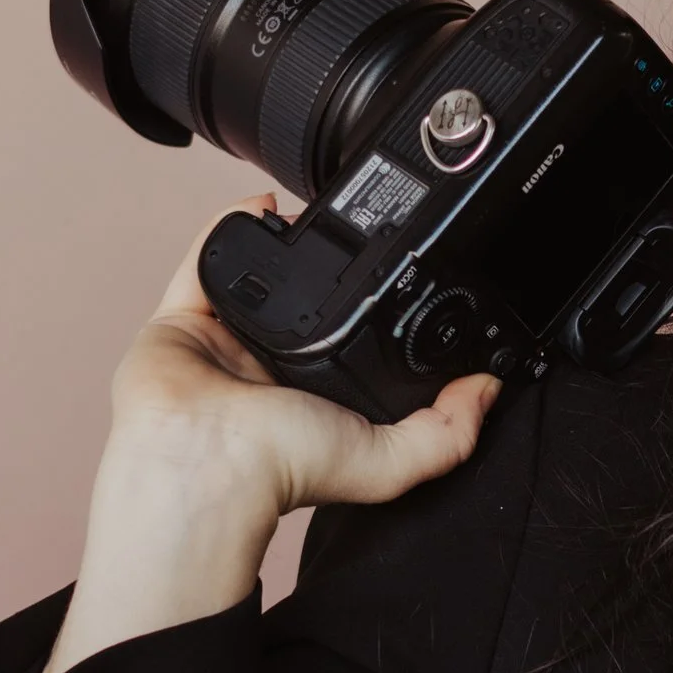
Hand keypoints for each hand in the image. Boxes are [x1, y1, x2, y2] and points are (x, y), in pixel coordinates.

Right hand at [41, 197, 500, 672]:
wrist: (206, 460)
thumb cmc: (280, 467)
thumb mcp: (389, 458)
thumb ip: (447, 432)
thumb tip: (489, 392)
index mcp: (312, 398)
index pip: (347, 345)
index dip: (369, 312)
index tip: (399, 277)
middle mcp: (266, 367)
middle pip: (299, 304)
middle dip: (324, 271)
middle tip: (351, 240)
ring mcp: (222, 340)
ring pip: (252, 277)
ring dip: (279, 244)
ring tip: (312, 219)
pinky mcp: (182, 317)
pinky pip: (203, 258)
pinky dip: (228, 225)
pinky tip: (262, 205)